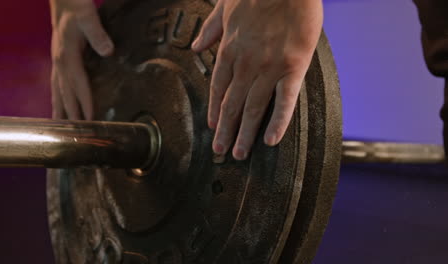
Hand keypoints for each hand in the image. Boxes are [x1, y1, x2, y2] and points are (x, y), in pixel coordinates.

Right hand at [50, 0, 113, 119]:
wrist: (64, 1)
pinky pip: (56, 84)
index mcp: (67, 55)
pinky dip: (57, 98)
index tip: (90, 119)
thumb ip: (97, 34)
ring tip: (60, 128)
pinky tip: (59, 106)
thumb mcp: (88, 18)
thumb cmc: (76, 8)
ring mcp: (57, 62)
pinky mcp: (58, 61)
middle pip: (65, 93)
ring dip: (60, 110)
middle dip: (71, 114)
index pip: (78, 84)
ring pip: (57, 91)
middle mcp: (59, 62)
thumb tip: (108, 51)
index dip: (84, 102)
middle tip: (75, 134)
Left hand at [192, 0, 322, 159]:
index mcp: (230, 50)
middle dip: (225, 130)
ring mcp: (269, 68)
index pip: (218, 88)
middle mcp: (246, 64)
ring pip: (253, 108)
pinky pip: (285, 101)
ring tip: (239, 153)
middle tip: (220, 150)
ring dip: (245, 133)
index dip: (214, 110)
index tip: (212, 126)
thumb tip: (196, 47)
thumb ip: (210, 30)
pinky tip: (270, 140)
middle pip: (232, 104)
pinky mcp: (293, 68)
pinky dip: (278, 122)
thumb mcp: (224, 6)